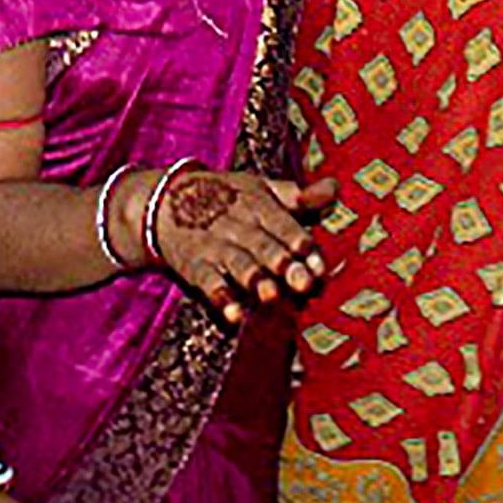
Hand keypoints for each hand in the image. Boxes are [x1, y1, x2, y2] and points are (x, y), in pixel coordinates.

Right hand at [141, 167, 331, 323]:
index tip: (318, 263)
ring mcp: (215, 247)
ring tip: (270, 296)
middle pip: (264, 247)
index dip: (301, 244)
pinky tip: (233, 316)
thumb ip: (299, 195)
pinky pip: (208, 283)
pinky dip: (220, 298)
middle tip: (302, 283)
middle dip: (283, 264)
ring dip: (253, 279)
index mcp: (259, 205)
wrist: (165, 199)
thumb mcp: (261, 188)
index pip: (284, 225)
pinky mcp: (195, 266)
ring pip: (238, 264)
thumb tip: (337, 187)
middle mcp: (239, 226)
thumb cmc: (227, 196)